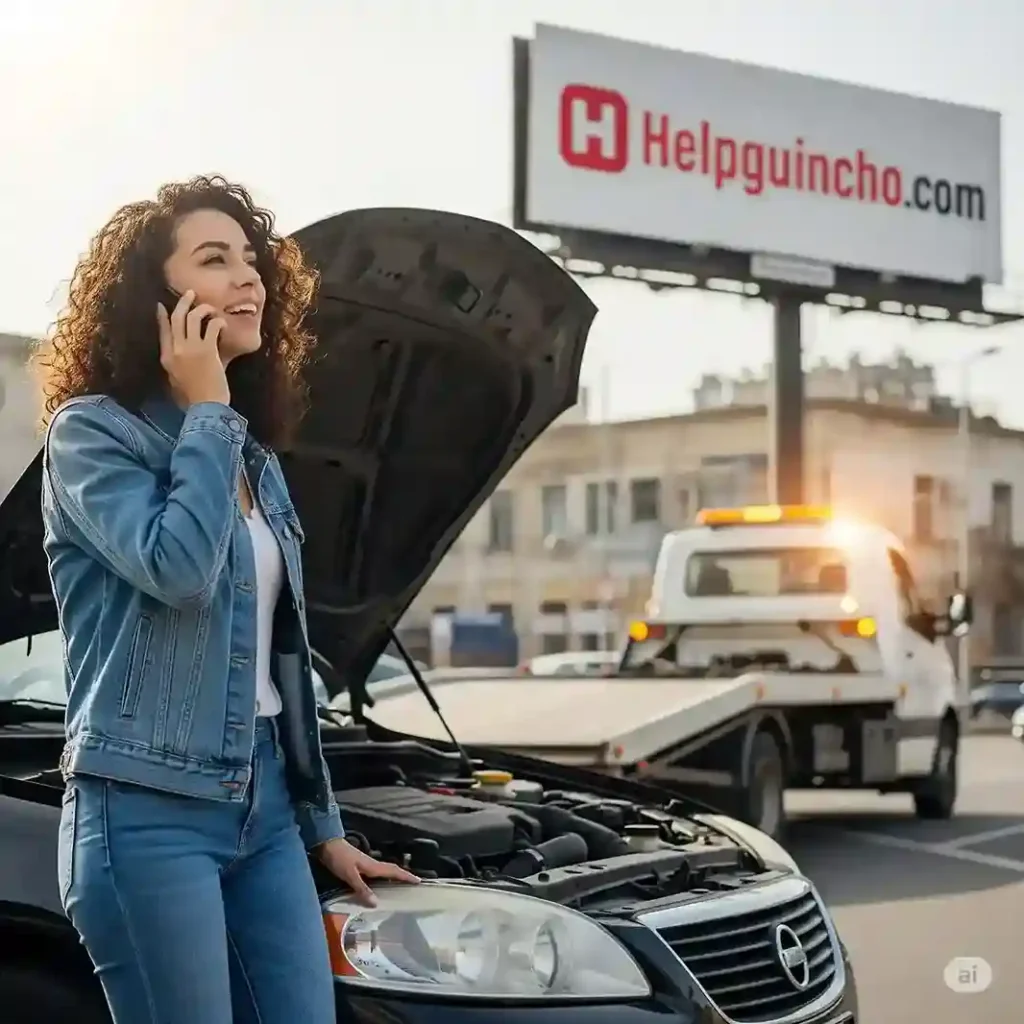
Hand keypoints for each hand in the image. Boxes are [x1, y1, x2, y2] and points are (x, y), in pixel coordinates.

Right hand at [157, 289, 230, 406]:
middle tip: (191, 293)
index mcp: (166, 357)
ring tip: (210, 308)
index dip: (162, 316)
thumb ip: (174, 365)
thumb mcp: (175, 380)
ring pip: (193, 317)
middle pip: (177, 318)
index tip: (162, 306)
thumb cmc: (193, 399)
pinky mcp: (208, 350)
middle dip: (183, 302)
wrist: (205, 407)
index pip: (163, 330)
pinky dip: (218, 322)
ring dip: (202, 308)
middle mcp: (176, 349)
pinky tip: (223, 324)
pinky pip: (211, 327)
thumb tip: (176, 355)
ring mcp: (191, 348)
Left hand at [317, 838, 419, 906]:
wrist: (327, 845)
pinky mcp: (359, 867)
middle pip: (392, 871)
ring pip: (384, 873)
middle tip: (413, 885)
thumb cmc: (339, 859)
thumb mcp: (350, 875)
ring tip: (400, 888)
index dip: (406, 876)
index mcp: (373, 867)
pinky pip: (375, 875)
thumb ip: (362, 889)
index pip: (394, 871)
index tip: (419, 881)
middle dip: (403, 877)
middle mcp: (372, 865)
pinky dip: (382, 880)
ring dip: (393, 878)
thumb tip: (376, 903)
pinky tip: (378, 887)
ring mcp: (366, 865)